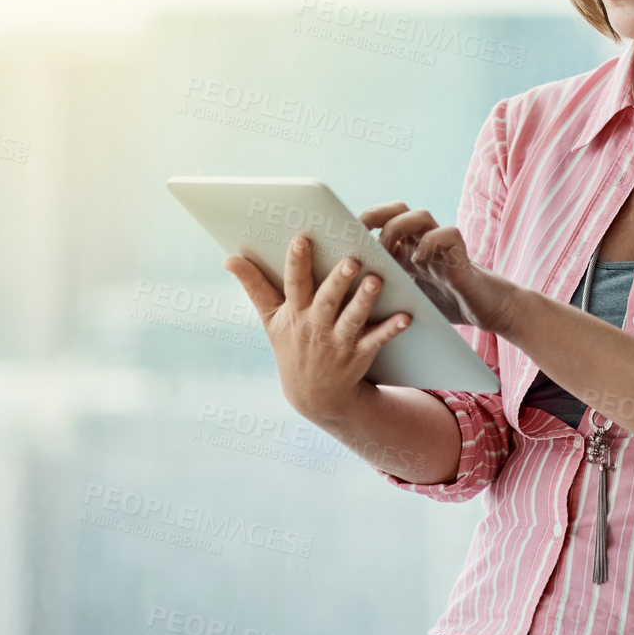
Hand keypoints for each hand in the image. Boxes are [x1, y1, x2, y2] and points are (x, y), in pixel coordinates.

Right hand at [223, 235, 411, 425]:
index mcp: (293, 313)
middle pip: (326, 300)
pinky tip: (405, 317)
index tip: (302, 238)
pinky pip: (376, 340)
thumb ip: (254, 286)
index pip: (293, 284)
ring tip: (376, 280)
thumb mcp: (270, 319)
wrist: (314, 395)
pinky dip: (390, 329)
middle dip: (338, 281)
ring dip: (364, 300)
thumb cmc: (292, 345)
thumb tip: (228, 257)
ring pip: (352, 318)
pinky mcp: (359, 354)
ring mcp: (337, 341)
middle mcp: (314, 326)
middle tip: (351, 260)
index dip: (296, 262)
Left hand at [359, 201, 521, 336]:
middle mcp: (423, 242)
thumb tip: (347, 296)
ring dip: (399, 228)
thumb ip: (387, 289)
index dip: (361, 223)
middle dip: (376, 215)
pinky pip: (448, 234)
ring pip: (421, 215)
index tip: (338, 233)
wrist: (489, 311)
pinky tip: (419, 261)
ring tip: (388, 249)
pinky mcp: (462, 255)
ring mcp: (443, 247)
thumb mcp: (407, 297)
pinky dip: (430, 243)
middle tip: (357, 232)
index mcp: (407, 251)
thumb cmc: (447, 306)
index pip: (381, 223)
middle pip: (398, 210)